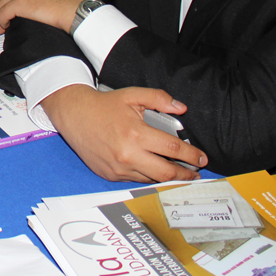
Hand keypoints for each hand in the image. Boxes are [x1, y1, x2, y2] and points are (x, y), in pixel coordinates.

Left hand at [0, 0, 90, 33]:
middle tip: (7, 14)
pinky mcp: (20, 4)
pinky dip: (1, 20)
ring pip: (3, 2)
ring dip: (0, 13)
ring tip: (3, 24)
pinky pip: (3, 12)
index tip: (15, 2)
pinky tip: (4, 27)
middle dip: (5, 2)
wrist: (78, 10)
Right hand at [41, 84, 207, 182]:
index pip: (173, 150)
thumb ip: (159, 99)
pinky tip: (152, 169)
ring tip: (177, 172)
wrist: (73, 114)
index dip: (192, 155)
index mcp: (136, 134)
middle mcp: (128, 154)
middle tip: (194, 172)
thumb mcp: (132, 95)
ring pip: (151, 179)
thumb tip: (181, 108)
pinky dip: (146, 175)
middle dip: (185, 174)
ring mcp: (118, 168)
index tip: (201, 158)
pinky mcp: (110, 175)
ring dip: (166, 177)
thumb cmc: (103, 105)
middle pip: (166, 172)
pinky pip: (135, 180)